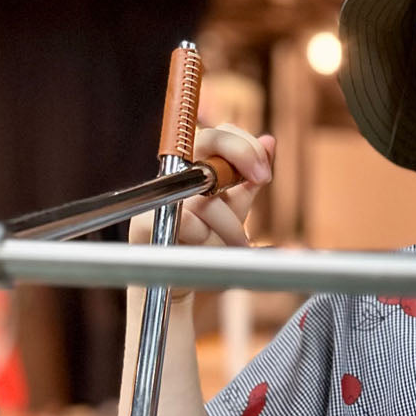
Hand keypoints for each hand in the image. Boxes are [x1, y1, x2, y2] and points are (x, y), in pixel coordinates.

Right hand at [128, 123, 275, 302]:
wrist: (179, 281)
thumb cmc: (208, 243)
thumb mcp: (234, 209)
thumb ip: (249, 179)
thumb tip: (269, 141)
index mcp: (197, 164)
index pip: (219, 134)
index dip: (244, 147)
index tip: (264, 174)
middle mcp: (176, 173)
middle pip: (208, 144)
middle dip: (239, 167)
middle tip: (261, 182)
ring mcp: (159, 195)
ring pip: (208, 200)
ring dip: (230, 229)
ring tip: (233, 247)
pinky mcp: (146, 220)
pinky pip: (190, 226)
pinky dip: (209, 244)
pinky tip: (208, 253)